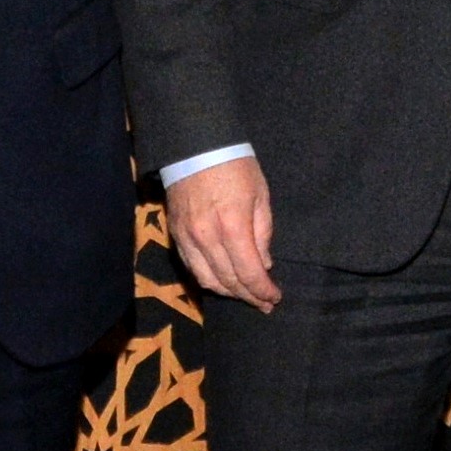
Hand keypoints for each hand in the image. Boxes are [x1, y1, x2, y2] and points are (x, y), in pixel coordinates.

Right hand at [168, 155, 277, 311]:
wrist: (195, 147)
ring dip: (228, 292)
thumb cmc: (235, 167)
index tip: (274, 298)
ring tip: (244, 294)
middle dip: (249, 296)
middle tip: (264, 303)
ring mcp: (188, 238)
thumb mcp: (260, 196)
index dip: (263, 291)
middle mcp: (207, 238)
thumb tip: (263, 264)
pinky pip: (191, 267)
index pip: (249, 273)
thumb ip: (262, 234)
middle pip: (229, 282)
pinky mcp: (175, 235)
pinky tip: (221, 280)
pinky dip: (208, 279)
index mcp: (233, 227)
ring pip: (207, 280)